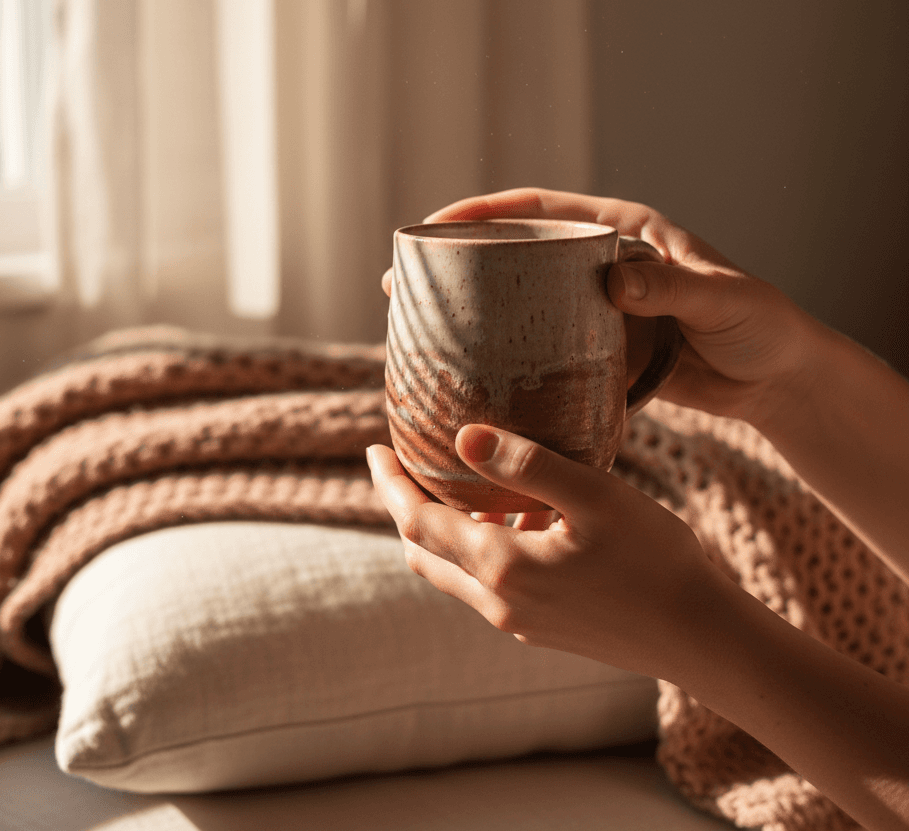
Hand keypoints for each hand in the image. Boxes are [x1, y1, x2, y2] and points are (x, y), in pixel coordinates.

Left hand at [367, 425, 724, 681]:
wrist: (700, 638)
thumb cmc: (654, 560)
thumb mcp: (594, 495)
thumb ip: (527, 464)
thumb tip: (464, 438)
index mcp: (500, 566)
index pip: (416, 521)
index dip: (390, 484)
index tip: (375, 450)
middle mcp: (497, 601)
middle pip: (423, 551)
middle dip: (404, 507)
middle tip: (400, 465)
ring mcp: (519, 622)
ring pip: (453, 572)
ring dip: (442, 530)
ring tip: (456, 484)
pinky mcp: (541, 630)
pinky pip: (487, 586)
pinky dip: (478, 550)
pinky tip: (514, 520)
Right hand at [384, 188, 817, 427]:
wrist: (780, 382)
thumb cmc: (764, 326)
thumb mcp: (723, 298)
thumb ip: (671, 286)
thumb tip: (612, 282)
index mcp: (624, 232)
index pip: (541, 210)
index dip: (484, 212)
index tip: (434, 227)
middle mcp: (600, 265)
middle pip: (516, 255)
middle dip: (459, 264)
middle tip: (402, 285)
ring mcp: (595, 310)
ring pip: (522, 304)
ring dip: (475, 314)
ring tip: (420, 331)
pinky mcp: (599, 352)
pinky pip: (544, 350)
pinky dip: (510, 359)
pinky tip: (476, 376)